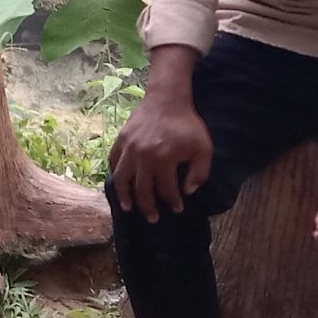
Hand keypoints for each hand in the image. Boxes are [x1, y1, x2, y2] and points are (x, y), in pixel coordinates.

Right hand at [109, 91, 214, 221]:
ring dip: (125, 196)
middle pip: (142, 189)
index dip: (173, 201)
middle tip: (153, 219)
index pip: (166, 189)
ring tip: (128, 208)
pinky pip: (114, 162)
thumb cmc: (187, 125)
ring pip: (122, 179)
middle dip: (148, 207)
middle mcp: (143, 155)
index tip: (177, 208)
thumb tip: (188, 191)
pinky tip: (120, 183)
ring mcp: (129, 148)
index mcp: (164, 158)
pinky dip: (115, 174)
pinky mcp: (120, 140)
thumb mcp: (203, 148)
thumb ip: (199, 172)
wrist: (166, 99)